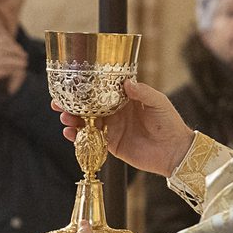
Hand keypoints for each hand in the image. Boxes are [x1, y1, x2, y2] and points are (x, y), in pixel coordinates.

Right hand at [54, 79, 194, 176]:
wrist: (175, 151)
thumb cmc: (169, 123)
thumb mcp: (158, 102)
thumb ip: (142, 92)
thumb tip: (126, 82)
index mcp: (124, 99)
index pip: (100, 90)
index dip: (85, 87)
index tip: (71, 83)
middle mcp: (115, 113)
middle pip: (88, 107)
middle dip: (72, 104)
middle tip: (58, 102)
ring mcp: (111, 129)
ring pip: (86, 123)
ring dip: (73, 120)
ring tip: (64, 118)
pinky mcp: (111, 145)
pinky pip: (91, 140)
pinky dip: (78, 137)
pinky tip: (70, 133)